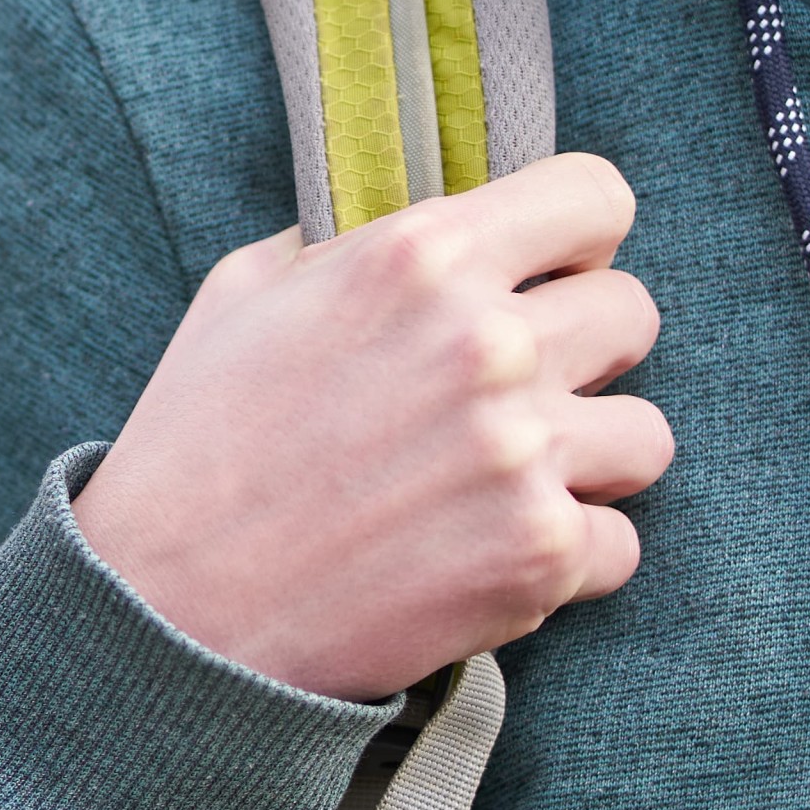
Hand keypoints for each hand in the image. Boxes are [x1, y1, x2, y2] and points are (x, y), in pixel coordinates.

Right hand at [72, 154, 670, 701]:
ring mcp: (522, 452)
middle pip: (633, 313)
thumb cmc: (193, 446)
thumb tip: (418, 223)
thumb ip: (349, 245)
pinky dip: (562, 561)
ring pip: (645, 435)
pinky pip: (619, 545)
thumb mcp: (244, 295)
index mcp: (419, 257)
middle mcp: (487, 342)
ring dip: (586, 462)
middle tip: (511, 398)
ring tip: (503, 487)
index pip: (596, 198)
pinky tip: (484, 558)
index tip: (546, 279)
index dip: (575, 240)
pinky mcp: (538, 555)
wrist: (165, 611)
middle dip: (581, 354)